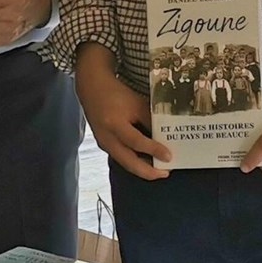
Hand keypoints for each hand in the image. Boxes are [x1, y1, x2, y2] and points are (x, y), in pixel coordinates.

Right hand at [75, 46, 169, 179]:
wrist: (92, 89)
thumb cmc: (116, 94)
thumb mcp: (136, 104)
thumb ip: (149, 121)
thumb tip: (165, 138)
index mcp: (114, 124)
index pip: (136, 142)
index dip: (153, 150)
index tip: (169, 157)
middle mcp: (107, 138)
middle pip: (129, 162)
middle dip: (148, 172)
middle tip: (166, 173)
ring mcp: (104, 144)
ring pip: (125, 163)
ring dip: (142, 169)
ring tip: (160, 169)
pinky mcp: (104, 146)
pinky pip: (121, 158)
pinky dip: (135, 162)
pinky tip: (146, 161)